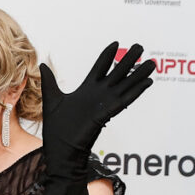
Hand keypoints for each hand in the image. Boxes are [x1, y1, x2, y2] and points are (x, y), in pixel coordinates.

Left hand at [40, 42, 154, 178]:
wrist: (60, 151)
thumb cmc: (57, 129)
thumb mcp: (52, 100)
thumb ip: (49, 82)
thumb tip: (42, 64)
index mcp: (86, 91)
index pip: (99, 68)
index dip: (107, 56)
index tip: (115, 43)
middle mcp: (98, 95)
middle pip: (116, 73)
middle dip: (127, 60)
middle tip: (139, 46)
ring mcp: (104, 104)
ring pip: (125, 86)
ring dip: (138, 74)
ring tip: (152, 63)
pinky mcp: (106, 114)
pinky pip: (124, 100)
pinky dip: (136, 91)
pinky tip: (147, 82)